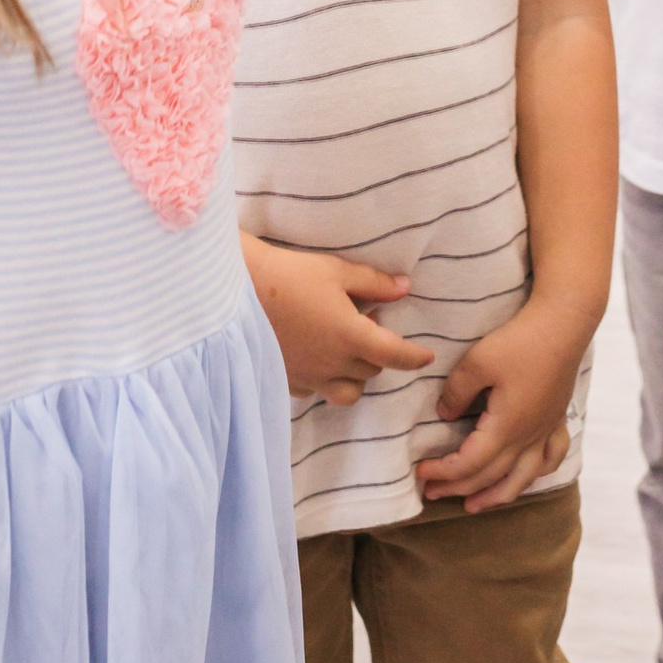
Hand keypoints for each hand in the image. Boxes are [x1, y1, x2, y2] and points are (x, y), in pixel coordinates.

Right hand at [243, 238, 434, 404]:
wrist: (236, 293)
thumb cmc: (289, 275)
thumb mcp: (336, 271)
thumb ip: (373, 283)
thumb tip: (405, 288)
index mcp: (351, 336)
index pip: (395, 356)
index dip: (415, 358)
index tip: (426, 356)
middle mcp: (333, 364)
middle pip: (372, 371)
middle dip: (378, 354)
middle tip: (367, 324)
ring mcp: (309, 377)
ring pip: (348, 391)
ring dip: (355, 374)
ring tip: (345, 349)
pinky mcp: (287, 382)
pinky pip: (317, 391)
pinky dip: (325, 378)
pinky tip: (315, 355)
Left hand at [417, 296, 593, 511]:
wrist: (563, 324)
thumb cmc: (519, 341)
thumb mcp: (476, 363)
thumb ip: (456, 393)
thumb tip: (444, 416)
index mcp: (506, 428)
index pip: (469, 464)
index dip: (442, 472)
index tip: (420, 472)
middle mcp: (528, 437)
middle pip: (491, 477)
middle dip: (459, 488)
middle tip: (432, 493)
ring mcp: (546, 430)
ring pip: (524, 478)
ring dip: (497, 496)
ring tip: (474, 506)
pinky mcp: (557, 419)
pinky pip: (551, 458)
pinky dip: (536, 475)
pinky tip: (526, 476)